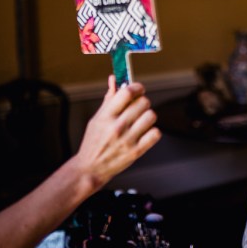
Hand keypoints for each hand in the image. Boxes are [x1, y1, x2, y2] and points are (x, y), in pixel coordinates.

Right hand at [72, 75, 160, 189]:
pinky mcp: (136, 151)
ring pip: (151, 116)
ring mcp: (127, 140)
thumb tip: (114, 79)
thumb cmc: (93, 142)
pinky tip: (144, 133)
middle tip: (138, 108)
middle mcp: (117, 127)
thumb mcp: (97, 118)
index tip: (138, 89)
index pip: (127, 92)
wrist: (90, 169)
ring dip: (148, 116)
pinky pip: (155, 133)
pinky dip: (152, 132)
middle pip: (143, 102)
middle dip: (142, 102)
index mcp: (106, 116)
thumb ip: (109, 98)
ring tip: (140, 121)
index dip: (137, 87)